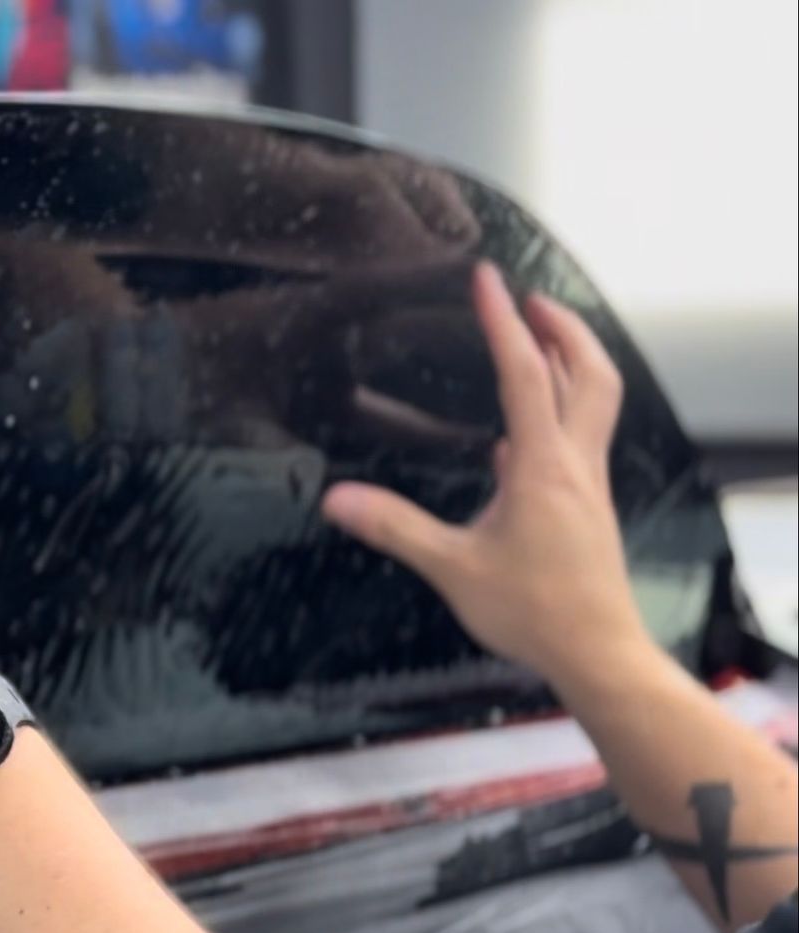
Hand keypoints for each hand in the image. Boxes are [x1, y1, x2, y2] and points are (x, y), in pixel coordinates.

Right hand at [321, 262, 650, 687]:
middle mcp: (574, 464)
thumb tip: (335, 498)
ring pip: (594, 400)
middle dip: (562, 326)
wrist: (597, 653)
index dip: (502, 321)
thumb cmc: (534, 612)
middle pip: (588, 372)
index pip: (523, 374)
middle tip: (531, 298)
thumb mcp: (452, 568)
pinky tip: (524, 429)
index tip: (487, 279)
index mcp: (541, 467)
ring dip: (572, 359)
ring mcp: (587, 483)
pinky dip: (562, 409)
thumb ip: (394, 527)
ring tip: (538, 339)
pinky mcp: (587, 505)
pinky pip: (582, 436)